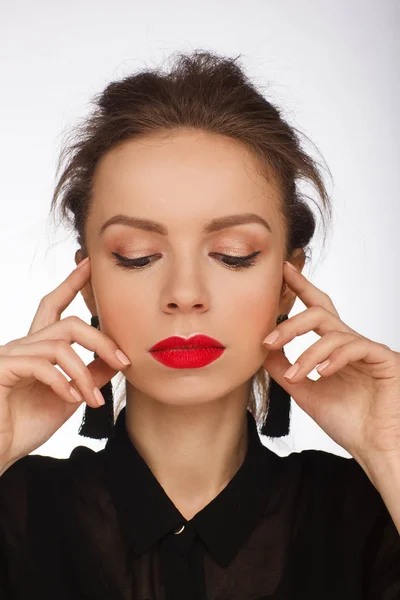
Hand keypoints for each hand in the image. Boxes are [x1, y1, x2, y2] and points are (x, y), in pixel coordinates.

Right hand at [0, 257, 130, 475]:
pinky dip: (63, 382)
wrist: (0, 452)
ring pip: (60, 345)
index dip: (72, 284)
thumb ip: (90, 374)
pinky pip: (42, 364)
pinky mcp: (2, 369)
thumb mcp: (70, 395)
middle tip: (124, 360)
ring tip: (94, 399)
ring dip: (85, 373)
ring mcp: (11, 355)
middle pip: (68, 322)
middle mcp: (23, 345)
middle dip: (101, 339)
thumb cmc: (27, 424)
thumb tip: (117, 358)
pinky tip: (71, 399)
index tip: (89, 264)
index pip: (55, 306)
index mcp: (38, 348)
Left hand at [262, 261, 399, 464]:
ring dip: (307, 354)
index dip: (300, 287)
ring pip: (332, 333)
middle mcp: (350, 342)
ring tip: (295, 376)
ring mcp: (367, 349)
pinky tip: (322, 374)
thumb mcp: (304, 390)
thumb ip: (284, 367)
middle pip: (320, 313)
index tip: (282, 272)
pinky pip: (355, 347)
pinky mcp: (384, 359)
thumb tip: (261, 348)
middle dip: (292, 323)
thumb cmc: (346, 421)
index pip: (316, 309)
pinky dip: (334, 359)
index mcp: (334, 346)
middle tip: (268, 340)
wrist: (374, 447)